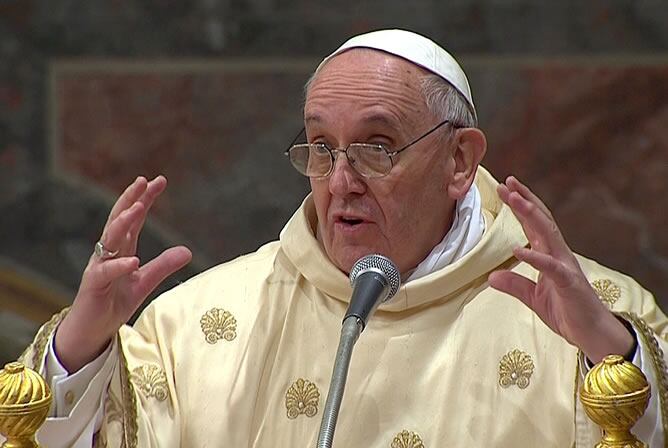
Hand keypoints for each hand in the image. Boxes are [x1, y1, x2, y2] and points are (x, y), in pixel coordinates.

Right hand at [55, 176, 191, 372]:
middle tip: (144, 181)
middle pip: (118, 220)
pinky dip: (119, 266)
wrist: (92, 330)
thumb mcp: (145, 282)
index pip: (134, 218)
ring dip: (123, 223)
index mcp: (121, 248)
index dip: (145, 199)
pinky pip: (104, 272)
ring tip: (137, 208)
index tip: (159, 181)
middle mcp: (108, 252)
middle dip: (131, 199)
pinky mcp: (93, 286)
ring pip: (109, 240)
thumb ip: (163, 266)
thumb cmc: (114, 302)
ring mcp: (99, 267)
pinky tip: (133, 260)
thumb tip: (188, 251)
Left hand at [488, 176, 633, 362]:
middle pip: (541, 220)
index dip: (520, 206)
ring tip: (514, 199)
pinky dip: (535, 257)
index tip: (505, 188)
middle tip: (507, 182)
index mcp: (550, 255)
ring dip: (531, 215)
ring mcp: (565, 266)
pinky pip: (551, 267)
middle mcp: (559, 255)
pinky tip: (519, 249)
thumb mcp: (533, 298)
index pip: (533, 224)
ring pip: (548, 234)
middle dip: (524, 200)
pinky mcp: (569, 283)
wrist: (593, 334)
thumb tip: (492, 277)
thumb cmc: (568, 313)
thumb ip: (515, 285)